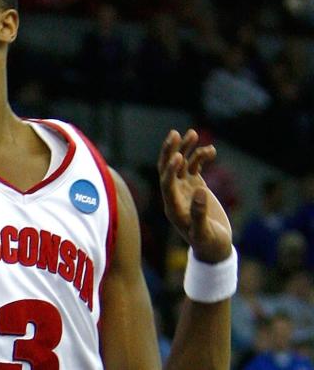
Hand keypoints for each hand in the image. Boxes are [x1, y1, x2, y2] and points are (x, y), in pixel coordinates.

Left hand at [158, 129, 232, 262]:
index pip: (166, 183)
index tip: (178, 157)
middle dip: (170, 151)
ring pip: (182, 164)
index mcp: (173, 206)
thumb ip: (199, 214)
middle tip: (175, 134)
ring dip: (186, 149)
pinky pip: (195, 167)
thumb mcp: (204, 233)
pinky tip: (211, 150)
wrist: (215, 248)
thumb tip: (200, 192)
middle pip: (167, 168)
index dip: (170, 170)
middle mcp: (175, 194)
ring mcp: (185, 189)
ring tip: (193, 133)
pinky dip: (200, 157)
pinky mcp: (196, 186)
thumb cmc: (208, 244)